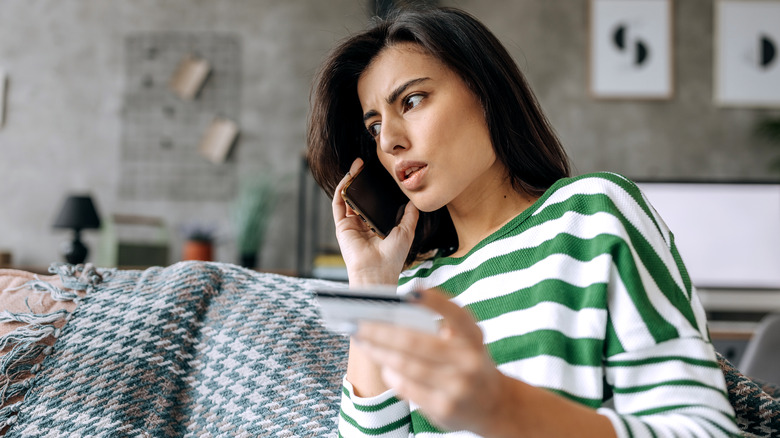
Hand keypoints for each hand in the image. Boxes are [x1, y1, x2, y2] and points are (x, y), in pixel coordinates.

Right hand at [332, 158, 418, 285]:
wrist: (378, 271)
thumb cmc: (392, 257)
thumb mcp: (406, 231)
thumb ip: (409, 215)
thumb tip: (414, 200)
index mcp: (376, 227)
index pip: (374, 203)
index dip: (375, 188)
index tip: (380, 173)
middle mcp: (362, 225)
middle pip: (360, 198)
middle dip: (361, 180)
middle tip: (366, 164)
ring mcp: (351, 225)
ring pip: (348, 197)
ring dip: (351, 180)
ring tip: (357, 165)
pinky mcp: (342, 226)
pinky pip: (339, 203)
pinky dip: (343, 188)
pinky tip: (350, 176)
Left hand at [354, 288, 507, 433]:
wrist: (496, 405)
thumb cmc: (471, 363)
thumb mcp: (469, 340)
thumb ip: (445, 325)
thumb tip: (399, 308)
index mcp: (473, 338)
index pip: (455, 315)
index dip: (435, 302)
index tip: (411, 291)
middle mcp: (468, 361)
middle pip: (415, 342)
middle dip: (380, 331)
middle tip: (358, 322)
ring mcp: (456, 386)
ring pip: (406, 365)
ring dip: (379, 352)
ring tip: (363, 342)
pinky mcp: (444, 407)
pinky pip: (408, 388)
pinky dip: (392, 375)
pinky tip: (384, 366)